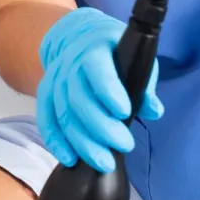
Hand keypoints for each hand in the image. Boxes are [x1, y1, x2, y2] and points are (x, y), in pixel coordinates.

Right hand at [36, 7, 162, 173]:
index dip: (108, 91)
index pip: (97, 68)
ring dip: (81, 141)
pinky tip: (70, 158)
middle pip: (77, 96)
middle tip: (124, 145)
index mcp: (95, 49)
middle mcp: (70, 62)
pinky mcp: (46, 93)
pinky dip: (56, 140)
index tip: (125, 112)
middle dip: (100, 126)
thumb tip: (153, 110)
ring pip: (62, 112)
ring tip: (104, 162)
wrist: (80, 37)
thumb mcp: (135, 58)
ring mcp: (56, 78)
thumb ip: (145, 85)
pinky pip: (46, 118)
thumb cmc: (115, 53)